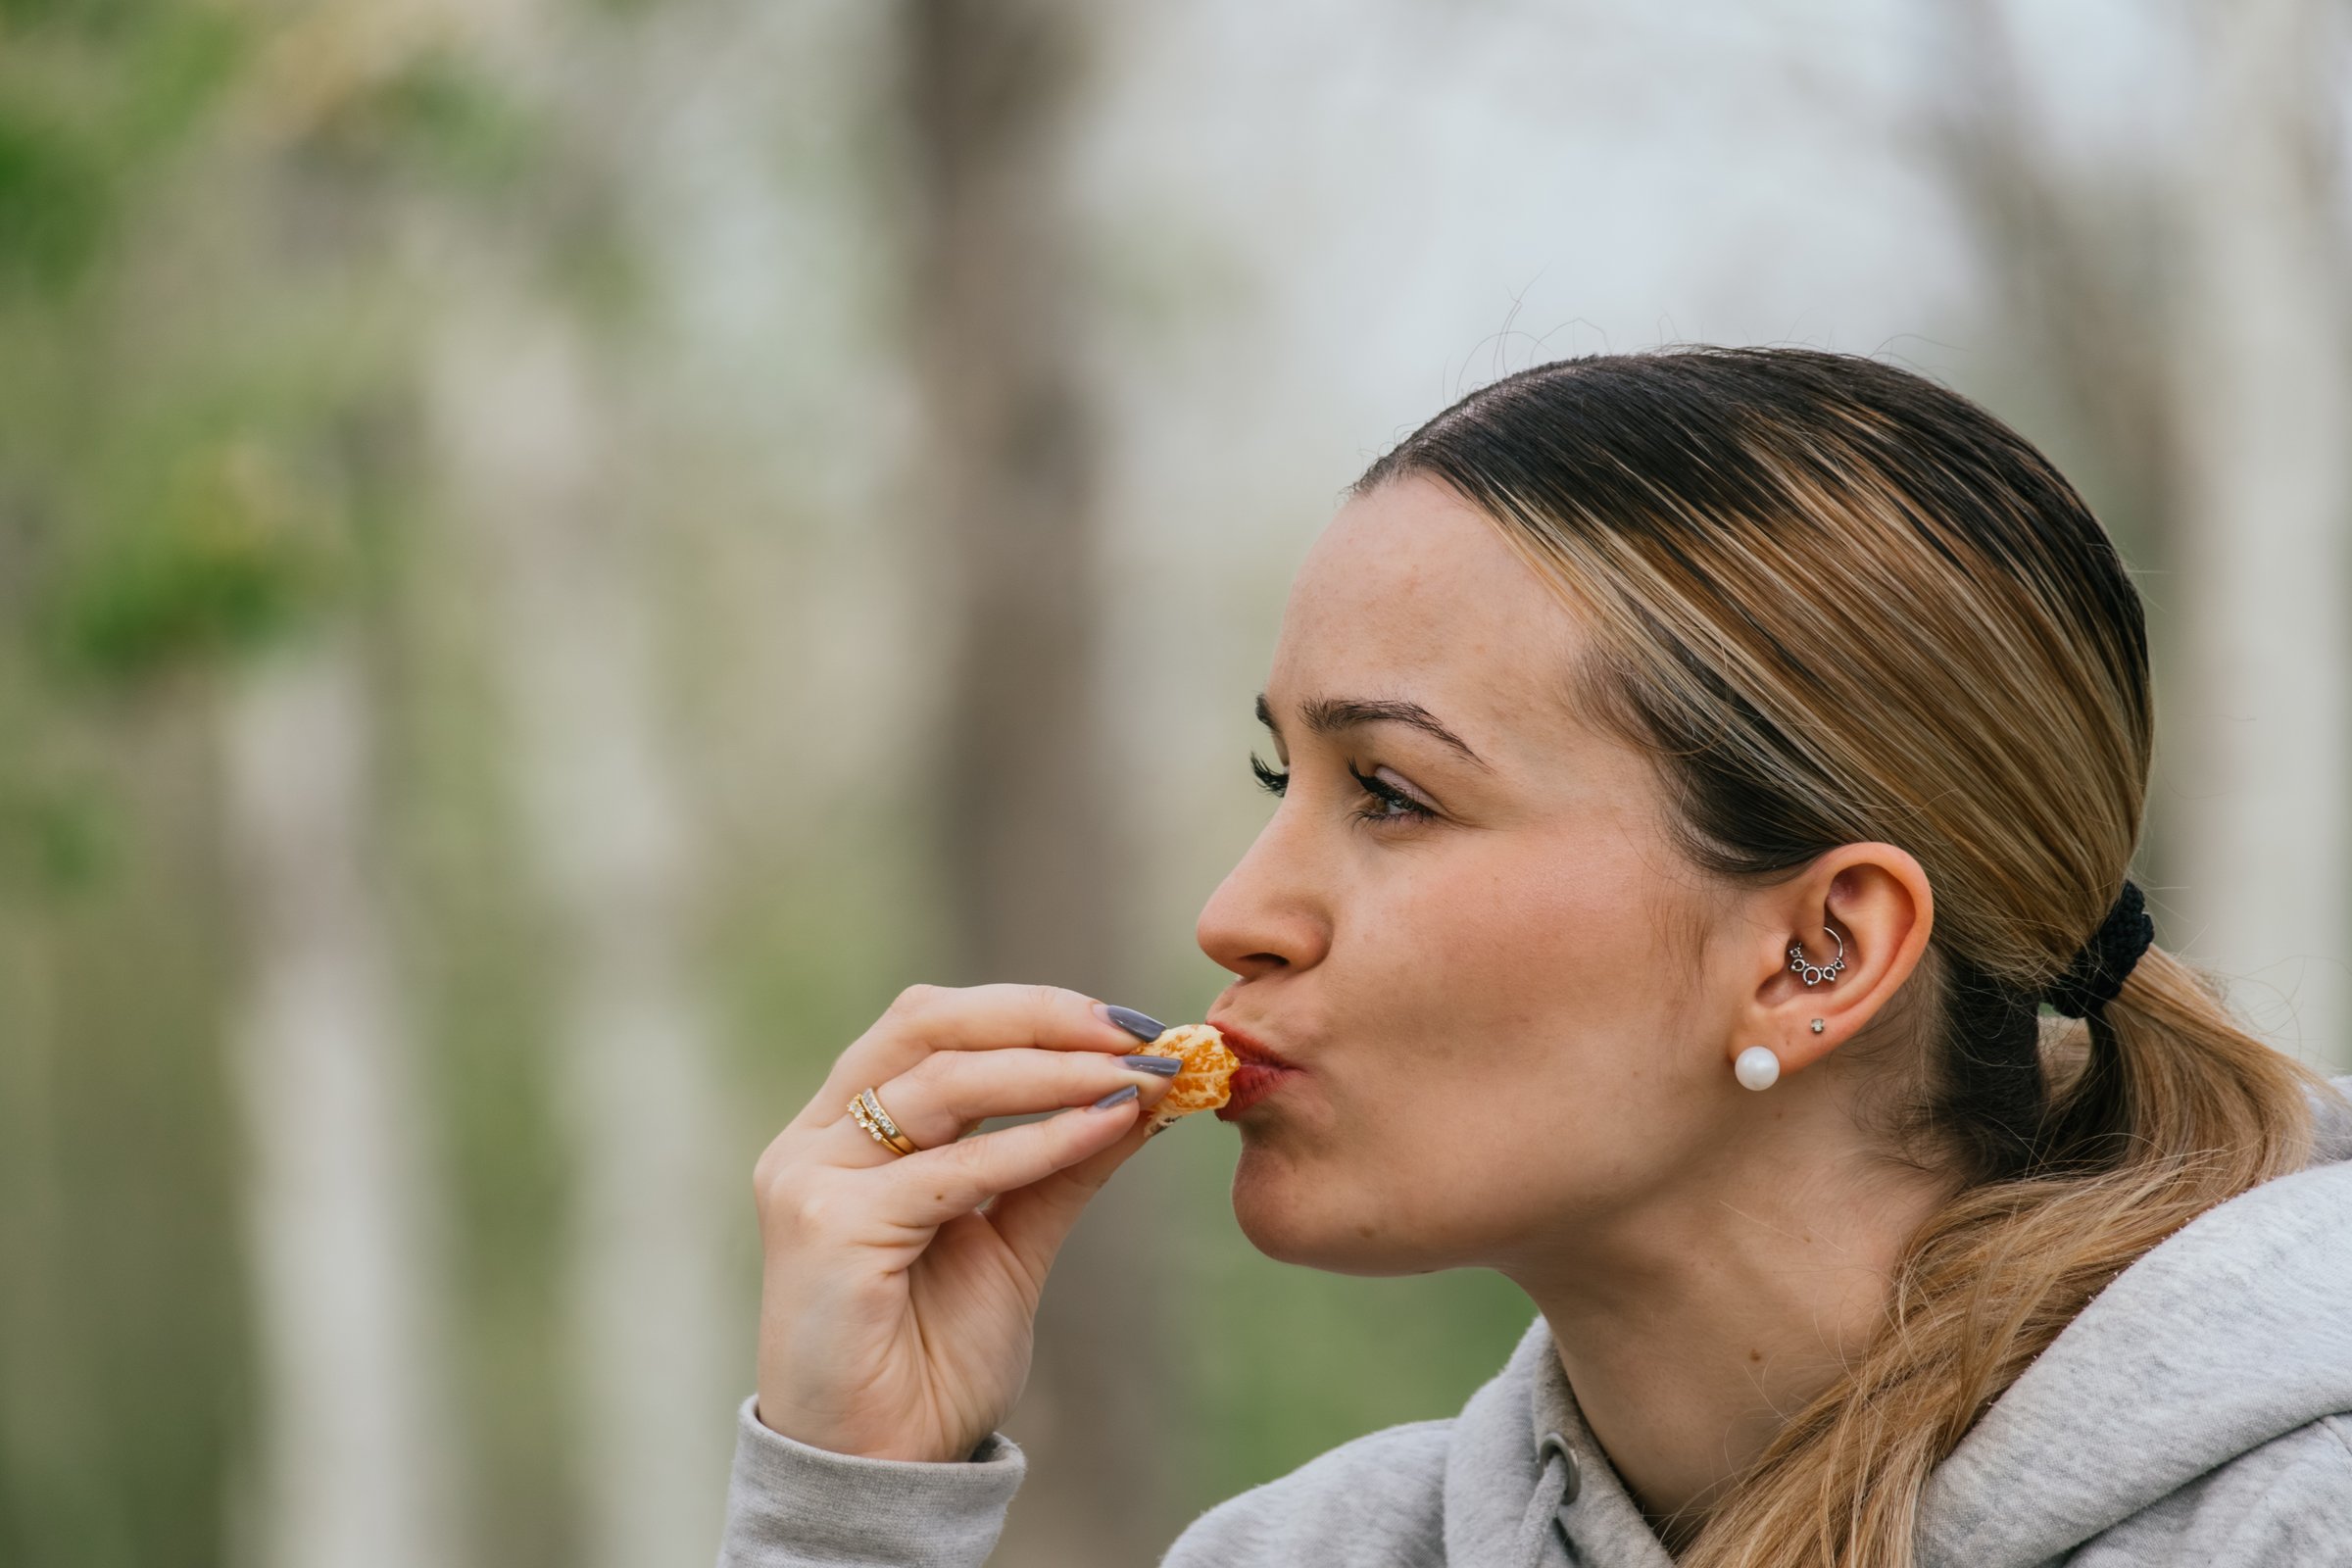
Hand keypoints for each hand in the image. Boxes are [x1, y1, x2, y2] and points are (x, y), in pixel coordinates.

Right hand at [749, 983, 1178, 1461]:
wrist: (886, 1467)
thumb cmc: (930, 1358)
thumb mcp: (1012, 1240)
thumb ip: (1060, 1164)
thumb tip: (1140, 1092)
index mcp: (846, 1128)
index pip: (932, 1024)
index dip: (1029, 1010)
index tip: (1128, 1024)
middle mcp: (816, 1139)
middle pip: (926, 1026)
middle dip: (1038, 1019)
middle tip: (1133, 1035)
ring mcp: (811, 1177)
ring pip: (943, 1085)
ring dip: (1053, 1073)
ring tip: (1135, 1079)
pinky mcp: (826, 1227)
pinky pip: (952, 1169)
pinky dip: (1038, 1143)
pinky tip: (1104, 1130)